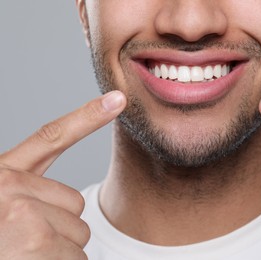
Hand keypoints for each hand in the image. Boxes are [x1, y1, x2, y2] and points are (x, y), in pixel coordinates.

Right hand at [0, 91, 125, 258]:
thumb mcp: (1, 208)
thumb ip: (30, 195)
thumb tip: (70, 206)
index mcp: (2, 174)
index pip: (51, 136)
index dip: (88, 117)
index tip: (117, 99)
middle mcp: (10, 186)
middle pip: (75, 203)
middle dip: (60, 228)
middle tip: (25, 243)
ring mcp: (23, 211)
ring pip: (79, 232)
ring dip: (59, 251)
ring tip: (24, 256)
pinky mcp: (37, 239)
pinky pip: (77, 256)